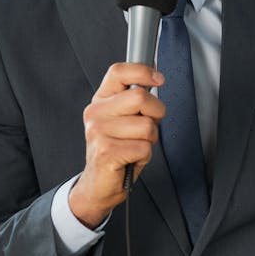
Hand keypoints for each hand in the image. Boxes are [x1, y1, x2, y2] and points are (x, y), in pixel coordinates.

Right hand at [70, 63, 165, 227]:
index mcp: (100, 100)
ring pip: (146, 126)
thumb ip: (137, 98)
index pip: (118, 72)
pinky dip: (145, 155)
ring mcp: (98, 132)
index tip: (159, 79)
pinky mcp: (106, 152)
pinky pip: (144, 148)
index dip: (143, 71)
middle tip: (147, 126)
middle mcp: (95, 113)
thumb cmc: (117, 149)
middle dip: (155, 113)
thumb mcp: (125, 119)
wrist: (98, 184)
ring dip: (150, 139)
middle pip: (140, 97)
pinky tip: (131, 158)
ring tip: (135, 146)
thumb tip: (155, 74)